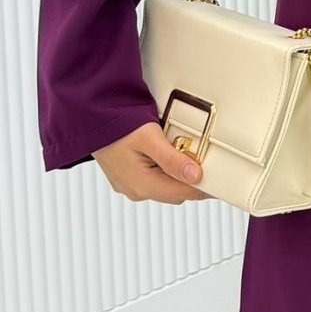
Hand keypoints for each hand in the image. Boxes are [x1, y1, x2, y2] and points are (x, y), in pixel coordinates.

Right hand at [92, 120, 209, 203]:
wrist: (88, 118)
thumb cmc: (115, 125)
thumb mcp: (149, 138)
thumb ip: (172, 159)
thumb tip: (195, 176)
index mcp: (143, 185)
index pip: (185, 193)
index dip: (206, 188)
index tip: (221, 183)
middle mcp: (135, 190)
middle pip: (176, 191)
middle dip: (193, 181)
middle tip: (208, 163)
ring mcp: (129, 185)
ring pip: (165, 186)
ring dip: (179, 176)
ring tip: (188, 156)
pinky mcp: (127, 177)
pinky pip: (154, 179)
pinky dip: (166, 172)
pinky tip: (169, 156)